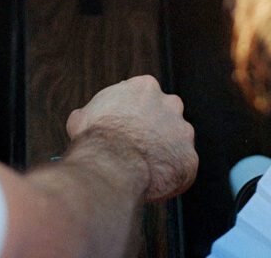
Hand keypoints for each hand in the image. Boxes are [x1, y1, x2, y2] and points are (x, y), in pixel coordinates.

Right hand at [66, 75, 197, 201]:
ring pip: (177, 142)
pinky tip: (152, 183)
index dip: (134, 115)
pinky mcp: (189, 158)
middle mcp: (169, 104)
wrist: (112, 165)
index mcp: (145, 87)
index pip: (145, 97)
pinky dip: (170, 176)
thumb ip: (90, 114)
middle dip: (154, 131)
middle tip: (138, 148)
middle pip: (165, 116)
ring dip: (164, 153)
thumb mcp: (81, 118)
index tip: (127, 128)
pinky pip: (181, 169)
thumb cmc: (96, 139)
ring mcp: (183, 131)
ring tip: (144, 168)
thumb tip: (81, 120)